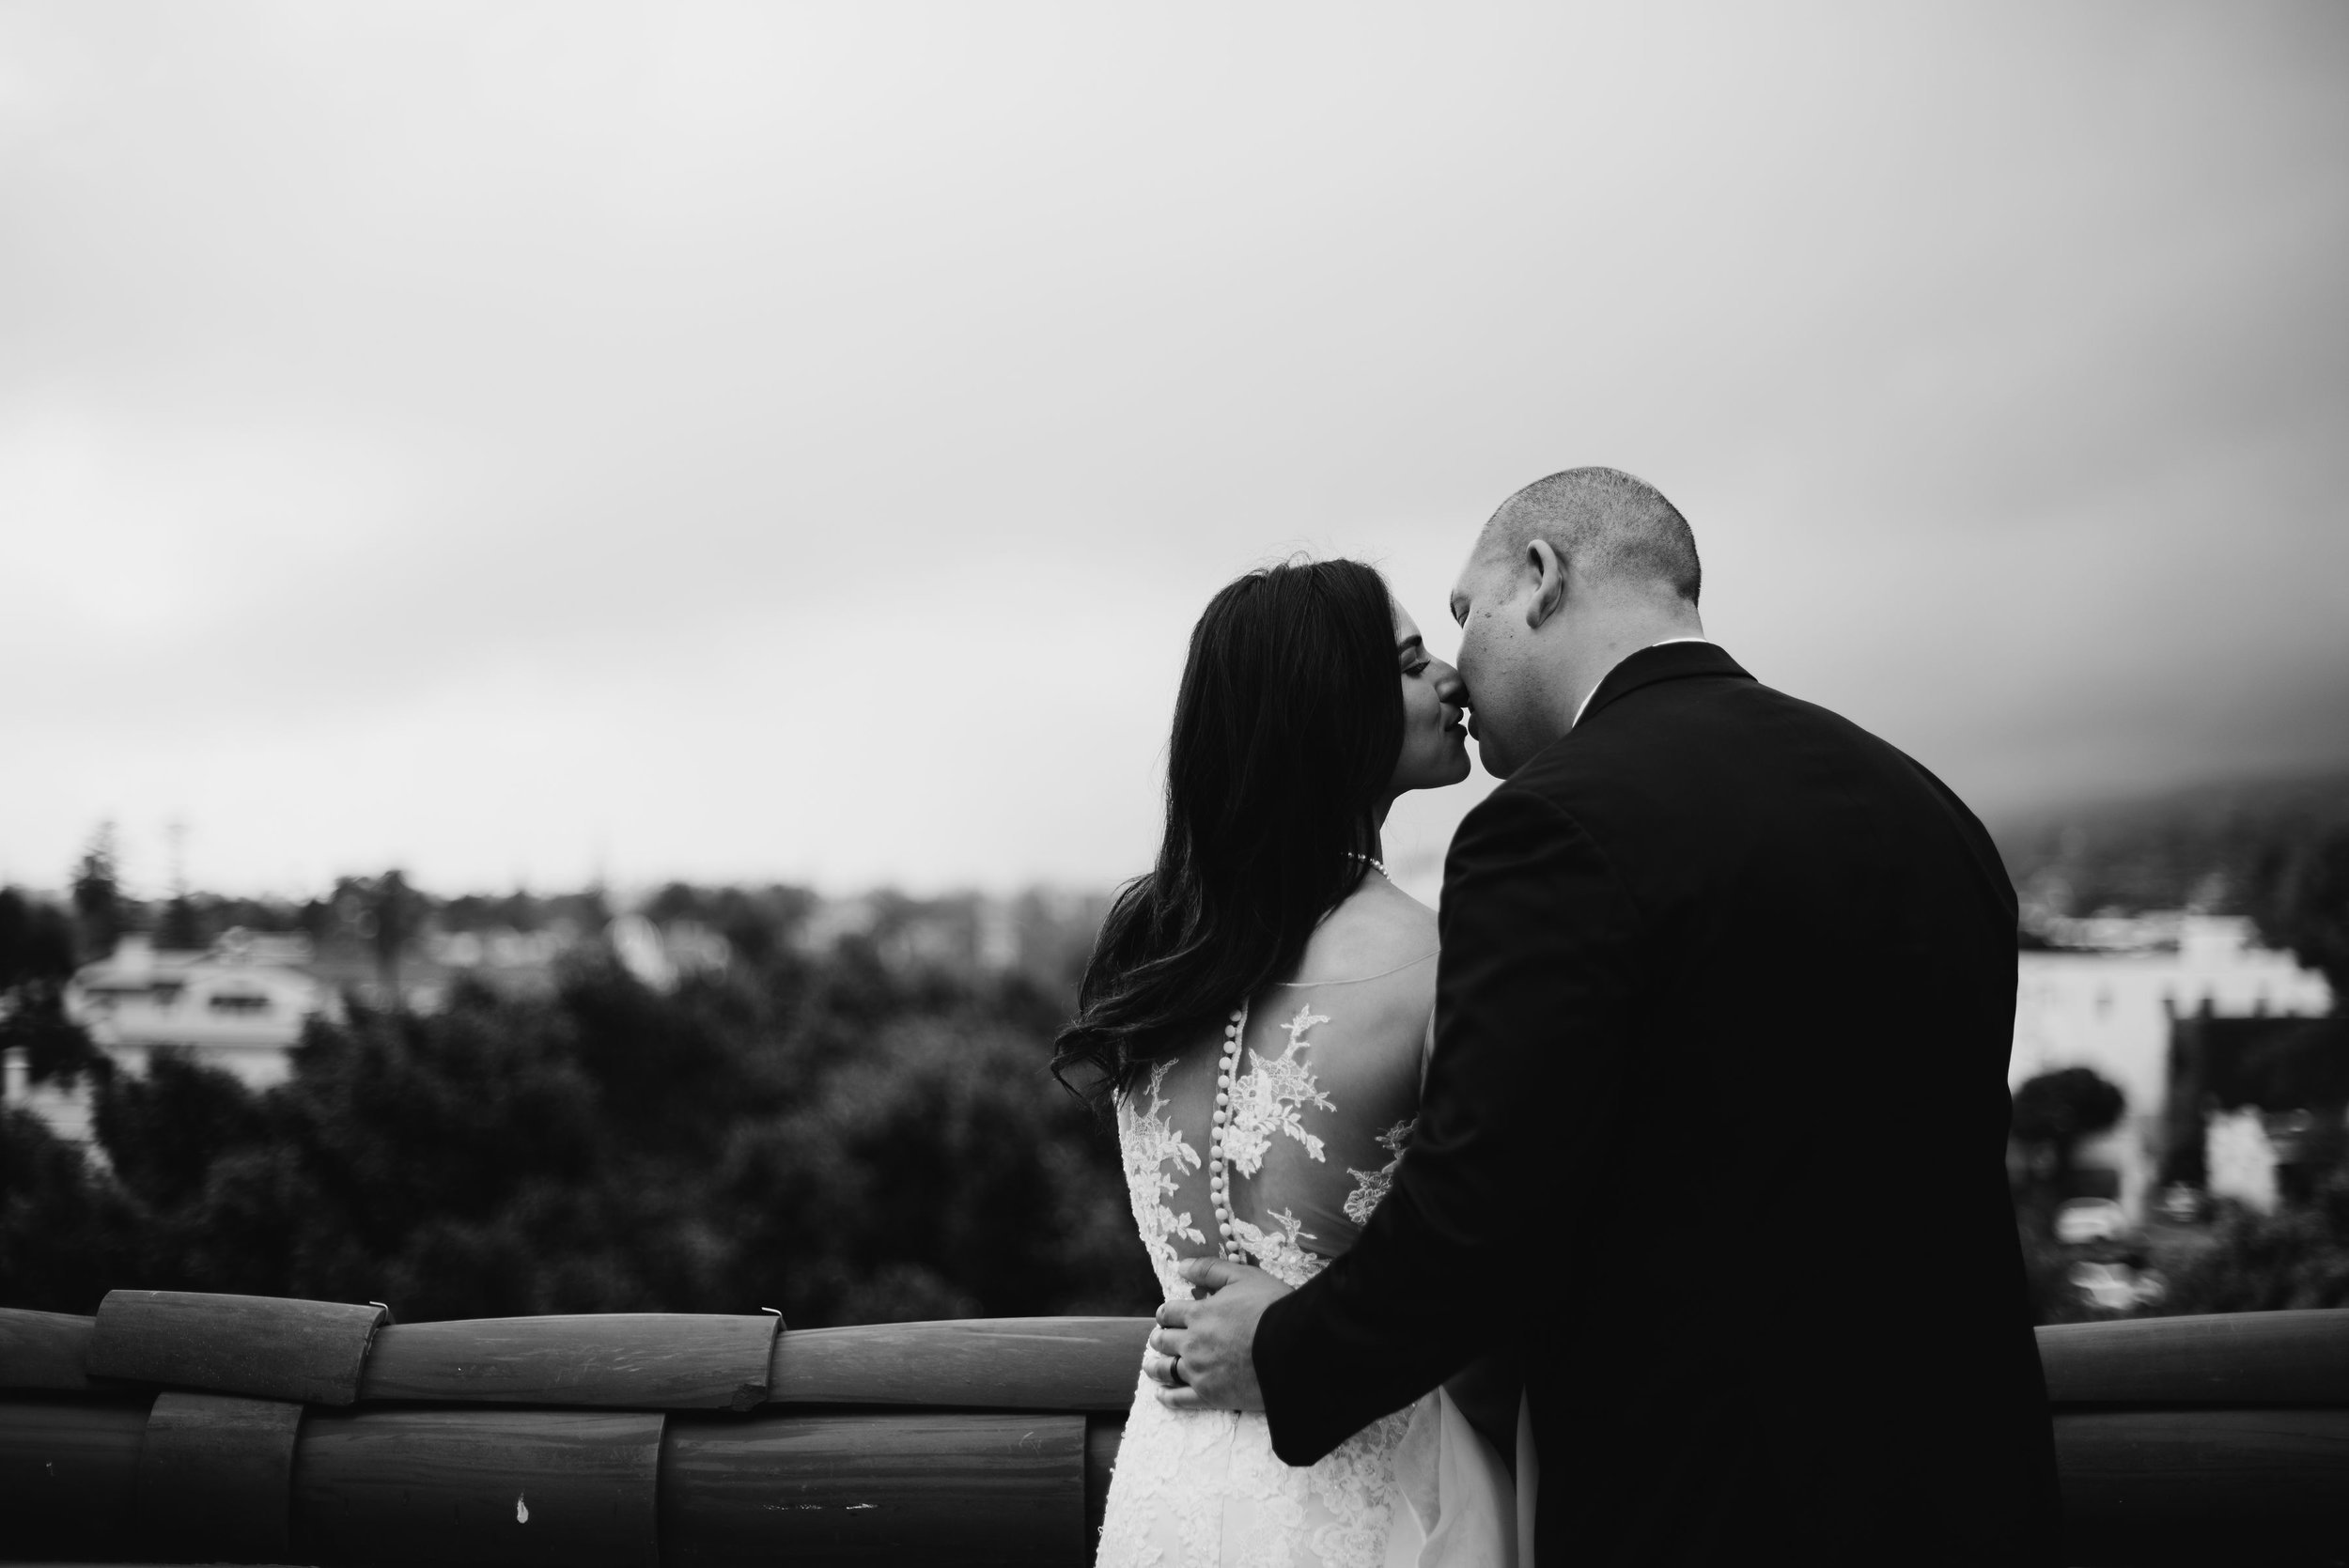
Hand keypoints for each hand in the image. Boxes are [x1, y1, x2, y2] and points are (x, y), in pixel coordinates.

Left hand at [1144, 1257, 1289, 1411]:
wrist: (1293, 1348)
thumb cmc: (1271, 1308)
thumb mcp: (1243, 1277)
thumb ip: (1210, 1270)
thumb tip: (1181, 1266)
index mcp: (1198, 1314)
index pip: (1168, 1312)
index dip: (1166, 1313)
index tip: (1167, 1316)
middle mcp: (1192, 1343)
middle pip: (1163, 1341)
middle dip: (1159, 1338)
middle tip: (1159, 1339)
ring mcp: (1199, 1371)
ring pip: (1165, 1369)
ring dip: (1155, 1366)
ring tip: (1151, 1365)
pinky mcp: (1210, 1396)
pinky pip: (1179, 1399)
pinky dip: (1167, 1397)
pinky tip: (1162, 1395)